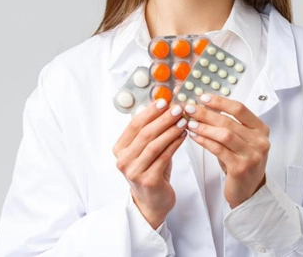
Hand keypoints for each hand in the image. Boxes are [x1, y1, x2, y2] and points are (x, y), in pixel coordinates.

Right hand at [112, 97, 187, 228]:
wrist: (152, 202)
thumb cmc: (151, 172)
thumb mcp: (147, 151)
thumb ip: (151, 132)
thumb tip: (164, 106)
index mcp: (119, 149)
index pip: (134, 125)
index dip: (150, 112)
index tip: (164, 101)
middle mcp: (123, 160)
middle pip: (144, 134)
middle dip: (163, 119)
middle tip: (177, 109)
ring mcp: (134, 171)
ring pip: (154, 145)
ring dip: (170, 130)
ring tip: (183, 121)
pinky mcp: (148, 180)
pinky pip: (164, 157)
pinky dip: (175, 144)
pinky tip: (183, 136)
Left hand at [183, 94, 270, 206]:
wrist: (248, 190)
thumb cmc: (241, 163)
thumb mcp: (240, 141)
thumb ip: (229, 125)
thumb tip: (204, 106)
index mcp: (261, 130)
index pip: (240, 109)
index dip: (220, 102)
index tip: (203, 97)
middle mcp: (260, 141)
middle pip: (230, 121)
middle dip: (207, 113)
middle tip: (190, 108)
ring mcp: (252, 155)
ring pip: (224, 134)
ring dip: (204, 127)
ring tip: (189, 122)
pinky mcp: (241, 168)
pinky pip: (218, 149)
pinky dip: (204, 141)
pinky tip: (194, 136)